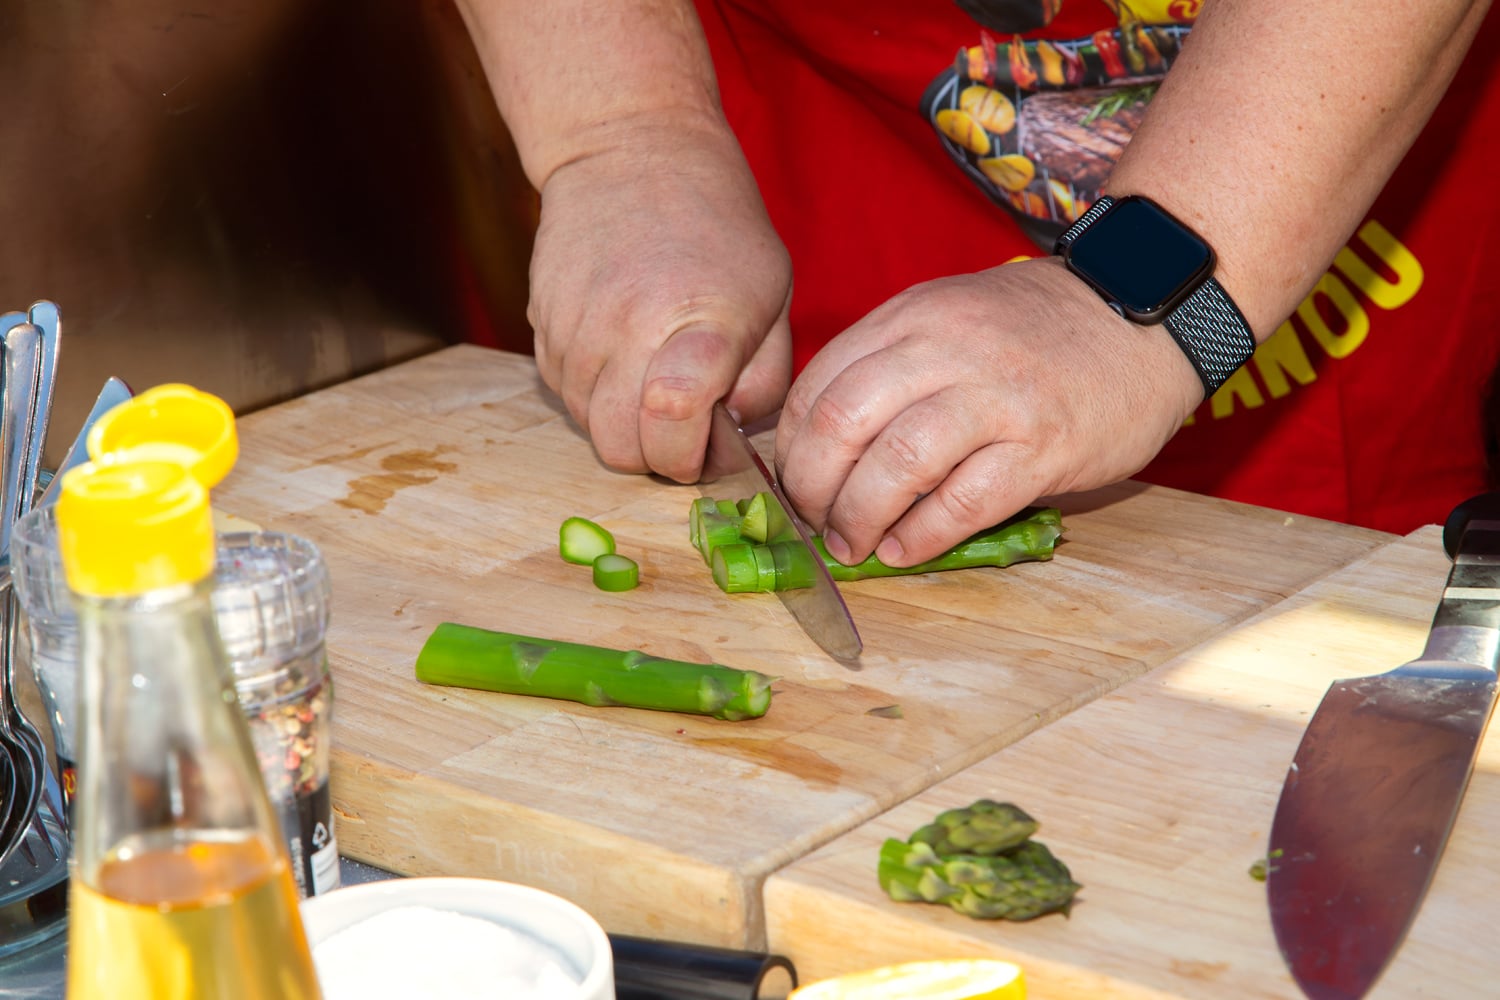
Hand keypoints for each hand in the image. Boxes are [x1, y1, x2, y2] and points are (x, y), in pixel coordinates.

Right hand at [528, 118, 792, 482]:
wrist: (629, 149)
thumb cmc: (716, 223)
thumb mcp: (771, 293)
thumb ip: (765, 377)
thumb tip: (733, 438)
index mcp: (701, 324)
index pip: (673, 423)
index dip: (692, 458)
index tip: (712, 445)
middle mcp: (628, 330)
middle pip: (622, 449)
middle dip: (658, 457)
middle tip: (687, 425)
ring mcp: (575, 329)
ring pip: (588, 428)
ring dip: (624, 425)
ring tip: (655, 377)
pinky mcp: (538, 325)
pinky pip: (565, 394)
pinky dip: (594, 395)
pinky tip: (623, 354)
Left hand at [774, 256, 1202, 565]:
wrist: (1147, 313)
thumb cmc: (1038, 328)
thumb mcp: (951, 315)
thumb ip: (892, 363)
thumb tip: (826, 444)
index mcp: (912, 317)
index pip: (818, 385)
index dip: (788, 447)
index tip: (790, 483)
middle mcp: (946, 350)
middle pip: (841, 424)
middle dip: (810, 486)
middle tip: (813, 521)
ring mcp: (996, 398)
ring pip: (896, 465)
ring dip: (859, 518)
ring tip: (851, 545)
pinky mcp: (1043, 447)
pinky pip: (964, 502)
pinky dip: (923, 537)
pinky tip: (904, 552)